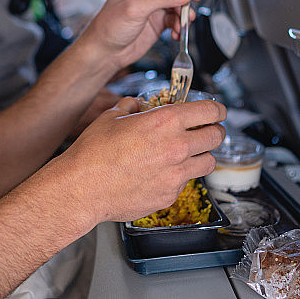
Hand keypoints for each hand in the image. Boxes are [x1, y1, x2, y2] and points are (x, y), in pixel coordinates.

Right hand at [56, 96, 225, 223]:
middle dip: (213, 131)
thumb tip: (137, 105)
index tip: (217, 112)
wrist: (83, 188)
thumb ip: (131, 107)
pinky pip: (186, 182)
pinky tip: (164, 173)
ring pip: (209, 162)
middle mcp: (177, 146)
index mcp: (166, 121)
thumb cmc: (93, 153)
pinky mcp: (170, 194)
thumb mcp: (111, 117)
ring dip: (202, 155)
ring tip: (190, 154)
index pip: (210, 111)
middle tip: (206, 131)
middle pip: (216, 136)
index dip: (217, 109)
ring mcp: (176, 173)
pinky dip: (180, 176)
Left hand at [77, 0, 199, 71]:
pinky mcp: (158, 20)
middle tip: (187, 11)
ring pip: (180, 4)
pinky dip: (179, 26)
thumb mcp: (136, 8)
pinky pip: (176, 19)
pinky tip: (175, 33)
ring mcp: (154, 5)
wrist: (104, 53)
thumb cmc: (108, 28)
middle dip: (185, 0)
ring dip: (183, 16)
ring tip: (180, 25)